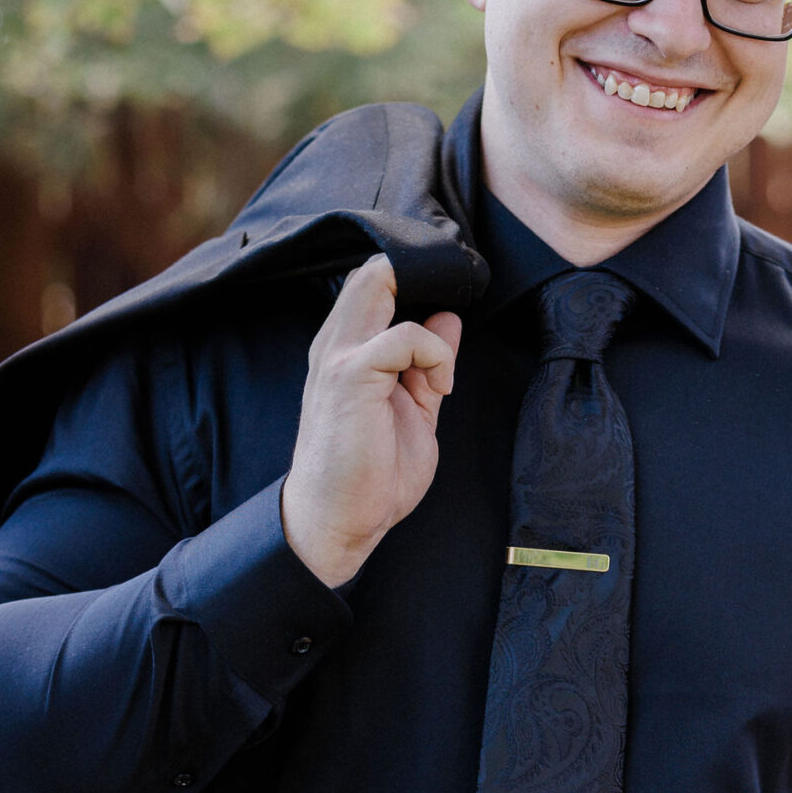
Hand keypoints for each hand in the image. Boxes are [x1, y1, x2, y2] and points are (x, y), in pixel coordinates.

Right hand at [281, 255, 461, 586]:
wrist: (339, 522)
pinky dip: (434, 355)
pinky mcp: (351, 376)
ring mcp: (339, 357)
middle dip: (424, 277)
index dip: (415, 278)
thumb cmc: (370, 476)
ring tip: (439, 373)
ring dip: (429, 319)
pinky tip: (438, 389)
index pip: (374, 281)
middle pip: (373, 270)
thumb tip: (448, 319)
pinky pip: (404, 335)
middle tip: (454, 317)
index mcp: (347, 349)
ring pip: (380, 283)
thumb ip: (427, 363)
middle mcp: (336, 344)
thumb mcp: (412, 408)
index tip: (452, 304)